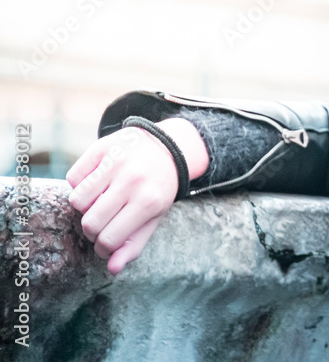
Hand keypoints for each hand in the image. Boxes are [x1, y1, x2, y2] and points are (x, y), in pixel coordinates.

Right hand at [66, 118, 207, 274]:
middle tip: (103, 222)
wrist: (167, 147)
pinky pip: (72, 177)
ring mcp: (116, 162)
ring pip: (76, 200)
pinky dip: (79, 184)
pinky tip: (96, 182)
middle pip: (89, 222)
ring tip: (100, 201)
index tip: (106, 243)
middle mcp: (132, 181)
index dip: (102, 247)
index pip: (109, 238)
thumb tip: (112, 269)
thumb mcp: (155, 216)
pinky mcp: (102, 147)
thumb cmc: (158, 188)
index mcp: (148, 202)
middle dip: (92, 229)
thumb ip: (134, 244)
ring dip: (84, 206)